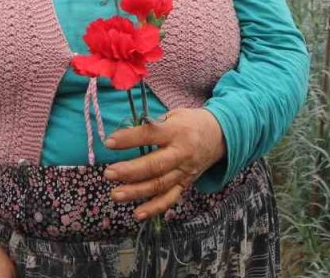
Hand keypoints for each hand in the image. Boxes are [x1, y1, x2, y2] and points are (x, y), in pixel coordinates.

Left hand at [103, 107, 225, 220]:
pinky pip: (170, 198)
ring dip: (137, 192)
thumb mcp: (174, 115)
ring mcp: (184, 171)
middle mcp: (182, 153)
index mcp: (177, 131)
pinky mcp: (185, 184)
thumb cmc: (190, 123)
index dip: (129, 138)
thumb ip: (153, 125)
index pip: (151, 134)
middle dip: (131, 171)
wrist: (220, 136)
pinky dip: (154, 208)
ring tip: (116, 194)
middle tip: (109, 173)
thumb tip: (125, 135)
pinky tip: (137, 214)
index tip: (109, 142)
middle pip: (155, 165)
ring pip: (160, 185)